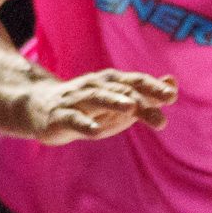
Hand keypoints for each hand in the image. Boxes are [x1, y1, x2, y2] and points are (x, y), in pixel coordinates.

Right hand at [22, 69, 174, 143]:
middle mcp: (94, 87)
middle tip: (162, 113)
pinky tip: (94, 131)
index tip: (171, 95)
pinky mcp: (60, 117)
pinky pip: (73, 119)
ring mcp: (76, 100)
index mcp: (110, 83)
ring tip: (130, 108)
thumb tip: (172, 83)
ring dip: (114, 101)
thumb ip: (145, 93)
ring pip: (97, 98)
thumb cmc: (88, 106)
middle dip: (141, 100)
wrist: (39, 106)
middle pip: (120, 90)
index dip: (152, 87)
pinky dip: (84, 124)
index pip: (134, 81)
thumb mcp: (118, 100)